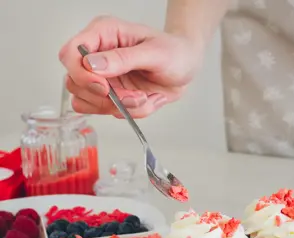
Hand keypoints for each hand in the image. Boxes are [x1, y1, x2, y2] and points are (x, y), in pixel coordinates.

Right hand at [59, 16, 201, 117]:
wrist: (187, 66)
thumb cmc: (174, 52)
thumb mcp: (155, 53)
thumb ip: (123, 58)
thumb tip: (92, 65)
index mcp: (103, 34)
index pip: (70, 54)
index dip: (81, 74)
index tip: (104, 87)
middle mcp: (97, 55)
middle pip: (74, 82)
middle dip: (105, 97)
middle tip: (134, 96)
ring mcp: (102, 77)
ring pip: (88, 101)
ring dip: (118, 106)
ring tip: (143, 97)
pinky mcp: (111, 94)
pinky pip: (107, 111)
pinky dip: (128, 112)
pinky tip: (144, 100)